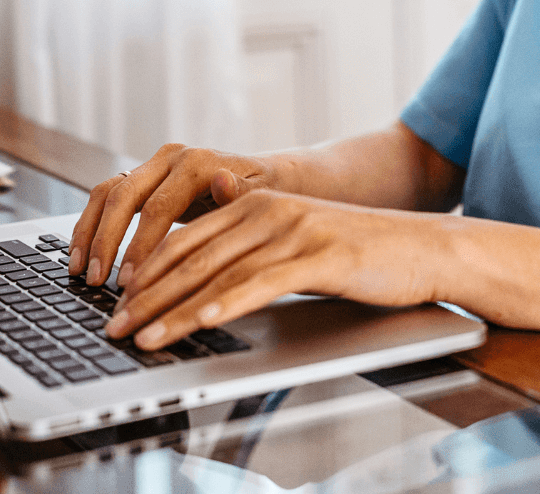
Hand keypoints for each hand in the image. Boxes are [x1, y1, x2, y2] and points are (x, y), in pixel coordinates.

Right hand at [69, 143, 280, 285]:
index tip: (129, 282)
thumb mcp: (262, 197)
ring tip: (80, 273)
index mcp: (197, 162)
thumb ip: (240, 196)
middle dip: (106, 242)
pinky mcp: (143, 178)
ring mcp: (153, 166)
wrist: (267, 177)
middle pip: (124, 195)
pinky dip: (90, 227)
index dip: (140, 245)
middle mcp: (170, 158)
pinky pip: (107, 198)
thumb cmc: (268, 193)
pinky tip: (82, 259)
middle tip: (97, 281)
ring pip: (107, 193)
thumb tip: (223, 183)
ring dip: (89, 234)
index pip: (159, 206)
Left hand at [103, 189, 446, 350]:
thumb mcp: (293, 241)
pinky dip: (221, 306)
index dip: (146, 272)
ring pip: (216, 274)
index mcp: (253, 202)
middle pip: (190, 256)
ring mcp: (291, 230)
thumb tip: (203, 276)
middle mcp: (266, 209)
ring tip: (142, 336)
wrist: (424, 248)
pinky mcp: (317, 256)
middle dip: (146, 296)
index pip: (184, 237)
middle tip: (115, 327)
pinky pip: (258, 284)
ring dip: (172, 310)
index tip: (119, 304)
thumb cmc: (359, 253)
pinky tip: (197, 324)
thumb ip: (248, 248)